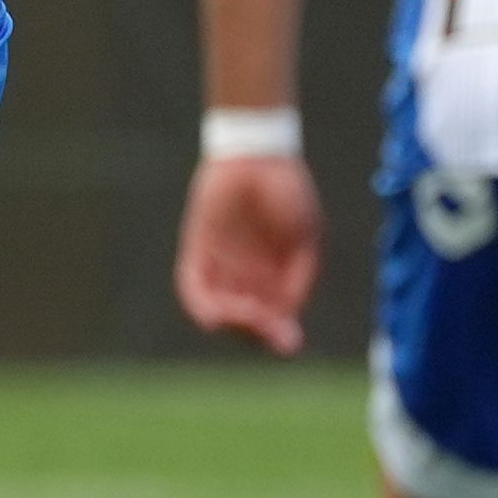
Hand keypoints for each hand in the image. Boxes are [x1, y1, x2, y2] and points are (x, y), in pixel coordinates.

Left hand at [175, 152, 323, 355]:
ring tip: (244, 315)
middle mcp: (247, 276)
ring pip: (218, 310)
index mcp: (277, 277)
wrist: (258, 156)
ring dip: (231, 322)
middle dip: (254, 332)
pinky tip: (218, 312)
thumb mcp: (305, 238)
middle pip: (245, 323)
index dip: (278, 336)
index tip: (287, 341)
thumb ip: (298, 277)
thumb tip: (286, 315)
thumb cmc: (287, 194)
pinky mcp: (198, 248)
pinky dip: (202, 303)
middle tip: (262, 323)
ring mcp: (222, 264)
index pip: (274, 321)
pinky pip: (192, 285)